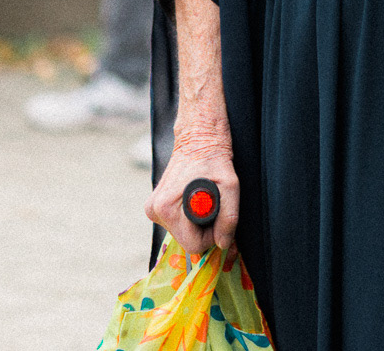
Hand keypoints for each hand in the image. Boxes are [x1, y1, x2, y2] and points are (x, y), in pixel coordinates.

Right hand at [147, 134, 238, 254]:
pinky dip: (188, 219)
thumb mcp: (230, 187)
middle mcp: (155, 211)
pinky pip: (176, 225)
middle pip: (186, 242)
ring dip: (196, 225)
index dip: (211, 236)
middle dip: (204, 230)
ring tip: (204, 201)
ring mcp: (153, 209)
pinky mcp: (154, 207)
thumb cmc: (214, 160)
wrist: (197, 138)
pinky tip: (194, 201)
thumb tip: (223, 244)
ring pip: (181, 234)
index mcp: (168, 208)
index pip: (193, 245)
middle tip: (213, 207)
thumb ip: (229, 219)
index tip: (218, 217)